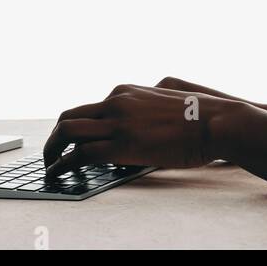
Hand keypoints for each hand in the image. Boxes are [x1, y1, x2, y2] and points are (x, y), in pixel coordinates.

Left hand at [43, 84, 224, 176]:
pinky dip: (64, 165)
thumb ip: (151, 95)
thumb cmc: (201, 113)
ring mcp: (118, 122)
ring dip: (53, 150)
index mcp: (126, 91)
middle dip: (55, 137)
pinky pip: (81, 154)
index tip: (73, 142)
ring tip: (50, 167)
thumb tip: (152, 93)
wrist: (216, 122)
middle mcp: (116, 101)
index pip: (89, 108)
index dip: (77, 127)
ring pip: (68, 132)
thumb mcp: (170, 91)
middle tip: (51, 154)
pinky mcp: (122, 145)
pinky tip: (60, 174)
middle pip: (69, 116)